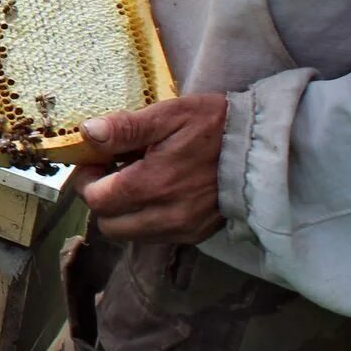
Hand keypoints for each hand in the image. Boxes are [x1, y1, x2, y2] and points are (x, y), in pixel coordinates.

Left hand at [74, 94, 227, 243]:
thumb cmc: (215, 125)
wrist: (263, 147)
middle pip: (108, 224)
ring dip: (122, 212)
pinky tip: (157, 193)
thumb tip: (87, 133)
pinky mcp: (196, 235)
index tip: (97, 159)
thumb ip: (126, 128)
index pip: (96, 199)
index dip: (88, 179)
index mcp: (152, 184)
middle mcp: (165, 215)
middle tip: (112, 171)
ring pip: (129, 234)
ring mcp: (182, 229)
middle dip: (102, 199)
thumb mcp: (170, 114)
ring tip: (136, 180)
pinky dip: (145, 219)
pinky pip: (154, 236)